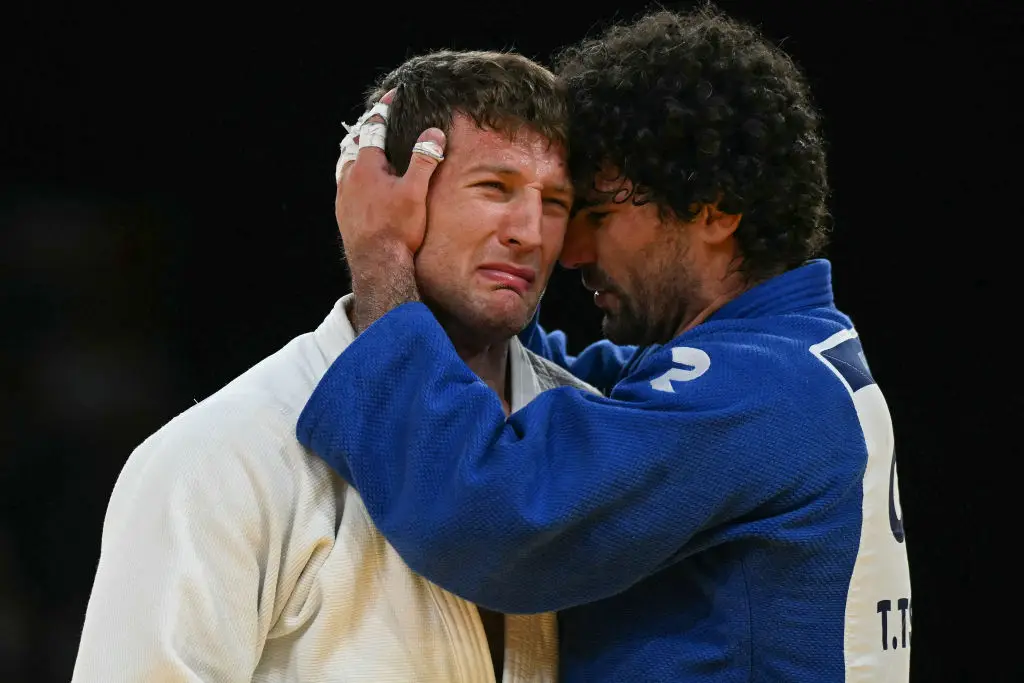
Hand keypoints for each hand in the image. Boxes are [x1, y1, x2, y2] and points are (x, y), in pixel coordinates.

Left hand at [334, 89, 447, 331]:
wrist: (378, 265)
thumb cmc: (398, 229)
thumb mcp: (416, 191)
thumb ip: (424, 159)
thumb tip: (433, 133)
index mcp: (366, 166)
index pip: (374, 126)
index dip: (385, 108)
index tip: (394, 93)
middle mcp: (349, 178)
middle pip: (354, 143)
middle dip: (367, 129)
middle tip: (379, 120)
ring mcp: (343, 196)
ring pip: (346, 164)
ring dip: (357, 152)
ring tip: (368, 149)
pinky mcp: (343, 214)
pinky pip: (345, 184)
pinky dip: (355, 174)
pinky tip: (363, 184)